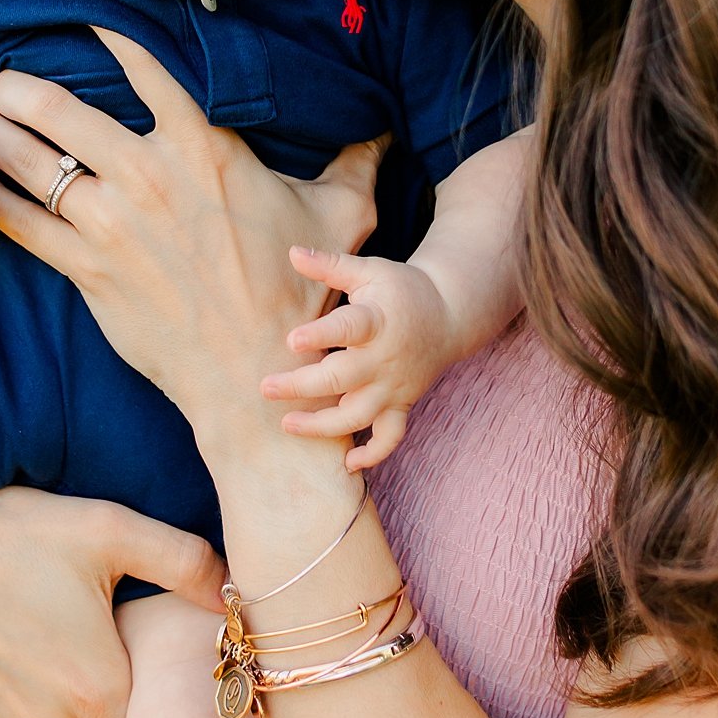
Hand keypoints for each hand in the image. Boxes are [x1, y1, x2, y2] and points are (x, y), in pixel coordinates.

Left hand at [0, 32, 385, 462]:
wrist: (254, 375)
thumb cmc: (295, 291)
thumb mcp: (339, 216)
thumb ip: (355, 161)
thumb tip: (384, 127)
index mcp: (204, 147)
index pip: (144, 69)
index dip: (107, 39)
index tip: (81, 25)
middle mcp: (149, 175)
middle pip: (60, 110)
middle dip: (17, 87)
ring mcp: (112, 224)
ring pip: (30, 163)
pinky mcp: (87, 271)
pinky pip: (22, 224)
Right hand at [0, 481, 222, 717]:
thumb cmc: (19, 525)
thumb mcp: (112, 529)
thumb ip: (186, 563)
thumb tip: (238, 590)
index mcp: (95, 690)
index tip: (154, 695)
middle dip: (100, 681)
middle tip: (90, 617)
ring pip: (51, 716)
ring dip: (55, 681)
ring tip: (44, 610)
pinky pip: (8, 708)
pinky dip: (13, 679)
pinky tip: (5, 621)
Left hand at [263, 249, 464, 469]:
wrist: (450, 315)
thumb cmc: (400, 289)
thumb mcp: (370, 271)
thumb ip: (331, 265)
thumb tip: (292, 252)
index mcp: (377, 320)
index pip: (349, 328)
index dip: (321, 334)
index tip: (290, 340)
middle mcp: (385, 358)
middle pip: (343, 379)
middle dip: (304, 386)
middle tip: (266, 387)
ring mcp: (394, 386)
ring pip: (360, 415)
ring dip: (324, 426)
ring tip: (288, 425)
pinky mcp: (402, 404)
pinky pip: (391, 437)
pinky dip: (373, 454)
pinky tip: (346, 465)